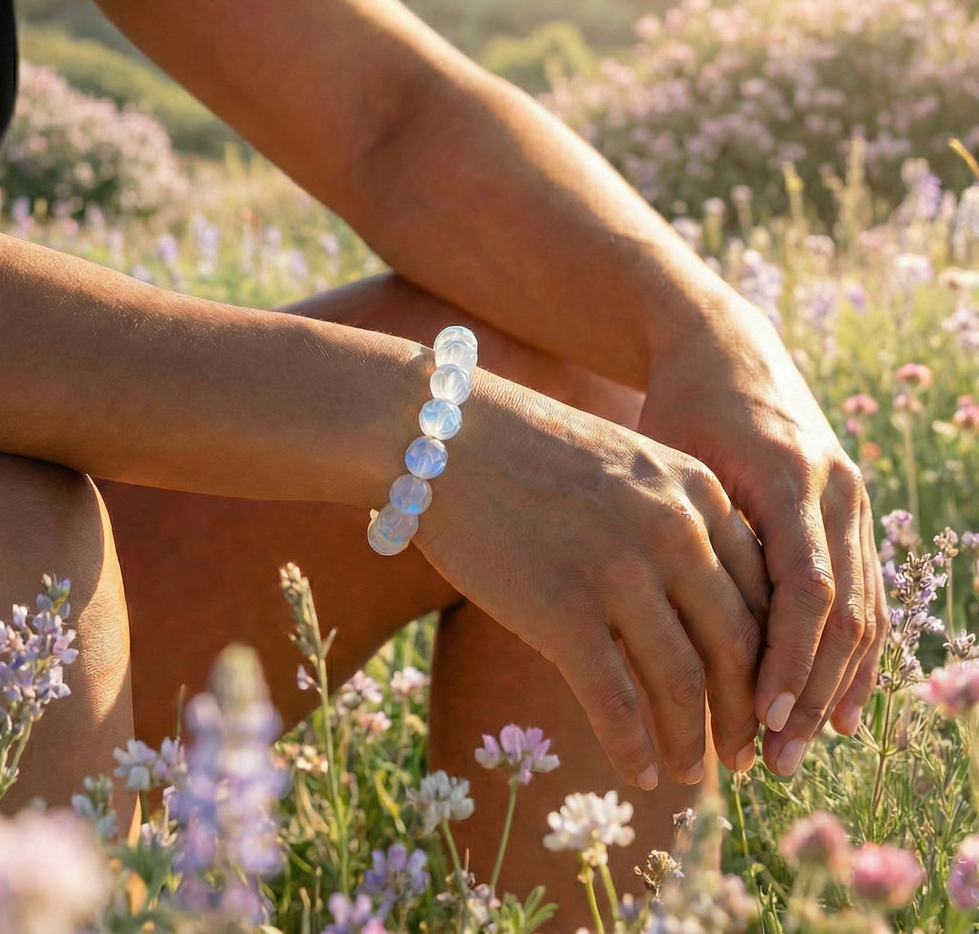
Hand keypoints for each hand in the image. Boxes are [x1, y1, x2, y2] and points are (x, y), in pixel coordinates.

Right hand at [414, 372, 769, 788]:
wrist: (439, 434)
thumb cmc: (523, 448)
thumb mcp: (622, 465)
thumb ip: (670, 522)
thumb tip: (694, 606)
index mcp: (696, 491)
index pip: (761, 595)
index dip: (769, 660)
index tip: (762, 700)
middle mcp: (673, 530)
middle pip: (737, 646)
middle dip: (744, 714)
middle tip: (742, 756)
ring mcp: (618, 570)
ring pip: (683, 683)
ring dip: (693, 742)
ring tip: (689, 773)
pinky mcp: (561, 608)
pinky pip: (615, 701)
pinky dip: (633, 747)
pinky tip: (638, 772)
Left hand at [637, 292, 886, 777]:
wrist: (723, 346)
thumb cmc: (675, 404)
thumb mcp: (667, 457)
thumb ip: (679, 533)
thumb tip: (654, 638)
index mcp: (788, 474)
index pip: (805, 589)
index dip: (787, 660)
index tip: (758, 720)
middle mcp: (836, 488)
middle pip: (842, 613)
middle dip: (810, 692)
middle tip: (772, 760)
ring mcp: (854, 498)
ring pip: (863, 612)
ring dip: (834, 687)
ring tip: (797, 748)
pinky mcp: (852, 510)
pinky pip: (866, 593)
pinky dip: (855, 655)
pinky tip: (835, 708)